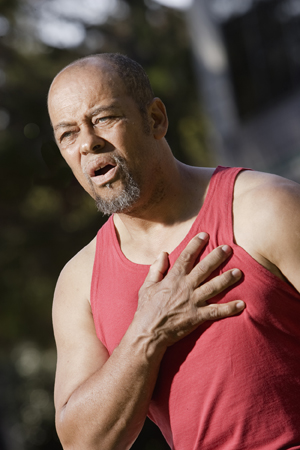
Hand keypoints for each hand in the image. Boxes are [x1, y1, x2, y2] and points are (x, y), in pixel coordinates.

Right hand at [135, 232, 243, 348]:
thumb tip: (163, 253)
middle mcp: (185, 287)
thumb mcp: (147, 286)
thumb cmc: (146, 309)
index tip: (205, 235)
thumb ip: (156, 269)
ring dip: (227, 279)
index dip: (196, 244)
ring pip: (214, 287)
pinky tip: (242, 304)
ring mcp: (193, 302)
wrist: (148, 333)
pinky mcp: (197, 317)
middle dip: (217, 257)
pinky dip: (229, 308)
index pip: (186, 257)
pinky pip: (216, 312)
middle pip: (204, 268)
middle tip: (228, 248)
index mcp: (173, 278)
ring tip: (239, 272)